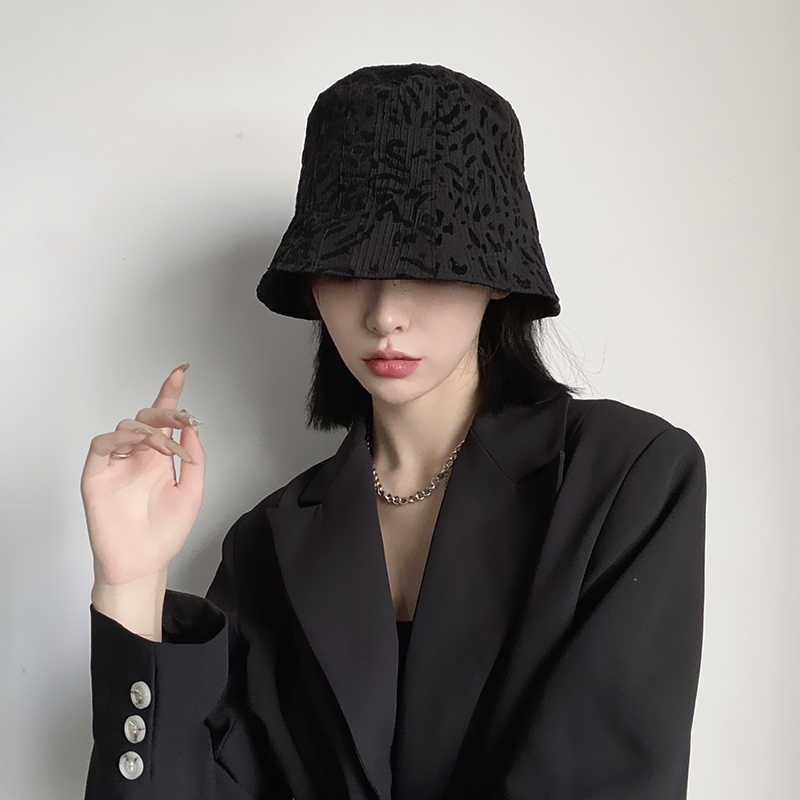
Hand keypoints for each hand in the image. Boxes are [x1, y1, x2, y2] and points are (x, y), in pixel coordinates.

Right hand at [80, 364, 205, 589]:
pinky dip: (121, 437)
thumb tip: (193, 427)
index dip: (170, 394)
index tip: (181, 371)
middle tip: (181, 418)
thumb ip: (194, 458)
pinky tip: (140, 442)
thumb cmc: (165, 531)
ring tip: (164, 445)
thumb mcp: (192, 492)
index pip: (164, 420)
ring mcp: (116, 463)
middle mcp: (138, 456)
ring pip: (126, 426)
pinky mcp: (97, 473)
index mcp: (159, 458)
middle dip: (164, 411)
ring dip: (150, 429)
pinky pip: (103, 444)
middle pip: (146, 417)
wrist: (144, 562)